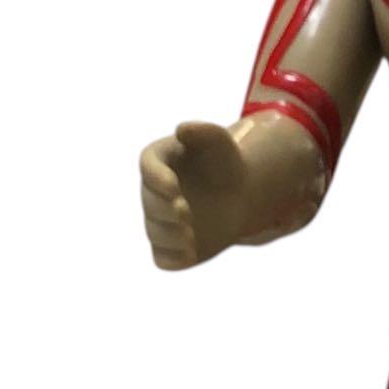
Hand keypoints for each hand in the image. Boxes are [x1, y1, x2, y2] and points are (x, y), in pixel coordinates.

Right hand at [139, 121, 246, 269]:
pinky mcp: (169, 246)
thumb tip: (181, 130)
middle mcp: (152, 193)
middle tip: (185, 212)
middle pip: (151, 204)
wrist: (240, 192)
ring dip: (170, 236)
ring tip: (191, 236)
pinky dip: (174, 259)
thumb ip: (202, 131)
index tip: (173, 187)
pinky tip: (190, 255)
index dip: (156, 179)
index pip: (148, 169)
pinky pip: (164, 258)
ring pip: (156, 233)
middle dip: (165, 211)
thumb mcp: (219, 141)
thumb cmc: (226, 162)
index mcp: (159, 162)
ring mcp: (159, 221)